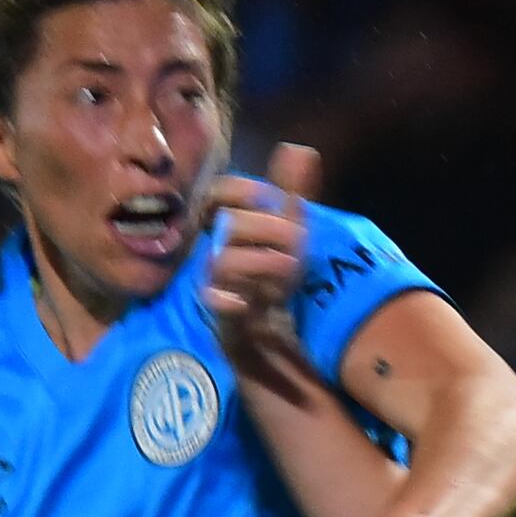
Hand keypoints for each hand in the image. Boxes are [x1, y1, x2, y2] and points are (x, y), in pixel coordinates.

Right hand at [203, 144, 327, 378]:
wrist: (280, 367)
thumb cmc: (279, 301)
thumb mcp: (292, 248)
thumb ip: (293, 201)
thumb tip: (298, 149)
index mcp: (235, 239)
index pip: (219, 198)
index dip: (239, 190)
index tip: (269, 194)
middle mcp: (219, 263)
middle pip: (226, 228)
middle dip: (264, 228)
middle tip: (298, 242)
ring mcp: (216, 294)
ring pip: (218, 263)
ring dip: (257, 261)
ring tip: (290, 269)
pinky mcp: (223, 331)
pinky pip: (217, 309)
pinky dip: (229, 302)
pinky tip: (247, 301)